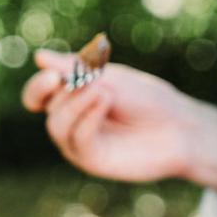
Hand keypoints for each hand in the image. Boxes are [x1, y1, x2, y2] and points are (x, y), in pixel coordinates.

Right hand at [22, 49, 216, 203]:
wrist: (179, 127)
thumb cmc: (147, 100)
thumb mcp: (110, 78)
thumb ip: (74, 70)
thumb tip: (39, 57)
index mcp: (71, 99)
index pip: (37, 95)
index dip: (38, 87)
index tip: (53, 77)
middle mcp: (70, 122)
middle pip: (47, 108)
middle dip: (66, 92)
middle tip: (94, 80)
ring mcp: (77, 143)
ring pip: (57, 126)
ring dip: (76, 104)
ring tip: (105, 92)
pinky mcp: (90, 160)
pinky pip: (77, 140)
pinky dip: (87, 119)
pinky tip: (105, 104)